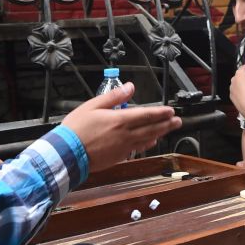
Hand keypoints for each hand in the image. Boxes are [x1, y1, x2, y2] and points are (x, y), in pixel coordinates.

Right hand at [62, 82, 181, 171]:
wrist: (66, 154)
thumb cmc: (76, 129)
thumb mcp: (93, 106)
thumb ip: (114, 97)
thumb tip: (130, 87)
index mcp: (120, 120)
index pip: (147, 115)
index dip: (161, 113)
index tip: (171, 111)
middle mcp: (125, 135)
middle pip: (151, 128)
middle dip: (166, 124)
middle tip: (178, 121)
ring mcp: (123, 148)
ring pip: (146, 139)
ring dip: (159, 134)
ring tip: (168, 130)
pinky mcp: (118, 157)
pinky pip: (137, 149)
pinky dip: (146, 144)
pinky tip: (150, 142)